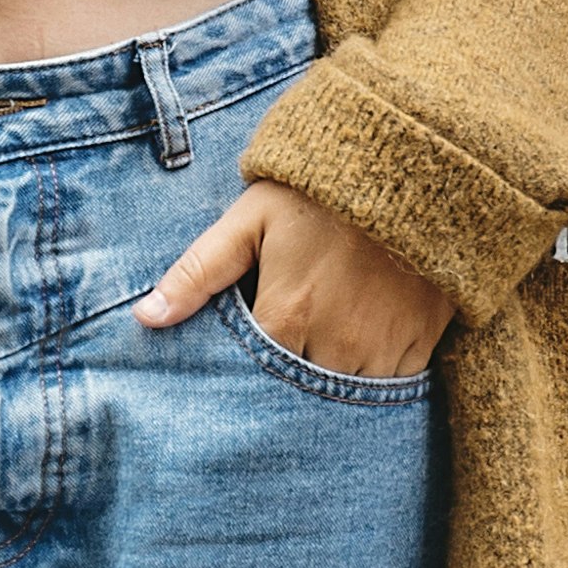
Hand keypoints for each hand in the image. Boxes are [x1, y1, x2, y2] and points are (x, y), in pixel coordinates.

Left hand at [137, 179, 457, 381]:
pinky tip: (357, 361)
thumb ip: (198, 272)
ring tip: (316, 371)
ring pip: (350, 401)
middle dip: (287, 394)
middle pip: (302, 399)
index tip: (237, 381)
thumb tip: (145, 317)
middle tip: (279, 380)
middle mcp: (337, 344)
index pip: (255, 384)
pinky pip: (394, 388)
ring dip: (331, 392)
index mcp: (289, 317)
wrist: (412, 165)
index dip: (245, 384)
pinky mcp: (422, 341)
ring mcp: (384, 346)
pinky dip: (374, 382)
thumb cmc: (319, 193)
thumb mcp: (250, 221)